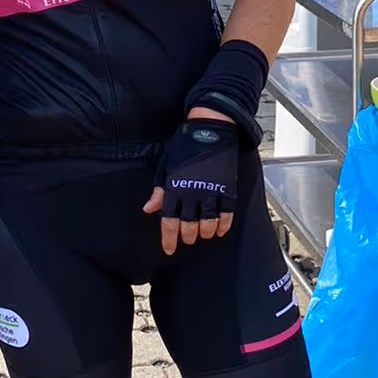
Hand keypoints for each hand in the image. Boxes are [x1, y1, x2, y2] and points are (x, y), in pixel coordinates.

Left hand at [143, 112, 239, 255]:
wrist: (211, 127)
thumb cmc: (185, 145)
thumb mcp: (166, 165)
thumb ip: (159, 190)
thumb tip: (149, 209)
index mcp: (174, 187)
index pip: (169, 220)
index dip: (169, 238)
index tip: (169, 249)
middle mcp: (192, 192)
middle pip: (189, 225)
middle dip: (188, 236)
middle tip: (188, 239)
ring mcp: (212, 190)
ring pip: (208, 223)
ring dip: (205, 232)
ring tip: (204, 234)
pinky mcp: (228, 187)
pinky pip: (227, 213)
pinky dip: (224, 224)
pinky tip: (220, 230)